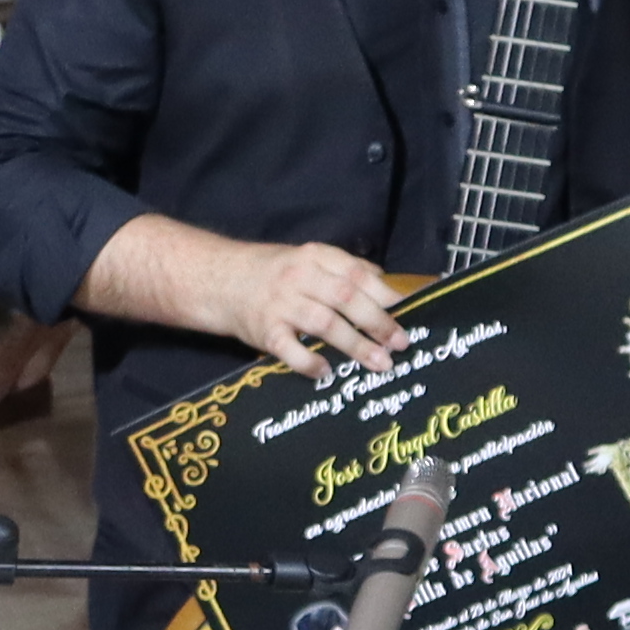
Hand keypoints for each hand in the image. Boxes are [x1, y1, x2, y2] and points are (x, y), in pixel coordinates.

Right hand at [212, 235, 411, 381]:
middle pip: (345, 298)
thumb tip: (387, 285)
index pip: (356, 273)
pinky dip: (308, 362)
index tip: (409, 311)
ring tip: (380, 362)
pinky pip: (289, 349)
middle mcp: (298, 278)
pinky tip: (326, 371)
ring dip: (355, 344)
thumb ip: (345, 270)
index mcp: (314, 257)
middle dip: (377, 321)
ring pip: (324, 324)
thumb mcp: (309, 259)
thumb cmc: (274, 273)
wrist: (220, 280)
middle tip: (400, 342)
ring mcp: (279, 305)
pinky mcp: (264, 331)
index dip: (385, 293)